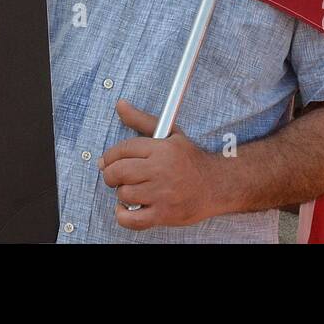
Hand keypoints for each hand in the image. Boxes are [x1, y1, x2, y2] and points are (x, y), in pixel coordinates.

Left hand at [99, 99, 226, 230]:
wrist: (216, 185)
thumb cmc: (190, 160)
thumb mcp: (170, 134)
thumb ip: (141, 120)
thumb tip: (120, 105)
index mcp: (162, 149)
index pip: (123, 150)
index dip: (110, 156)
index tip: (107, 161)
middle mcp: (161, 170)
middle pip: (119, 172)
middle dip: (111, 174)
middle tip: (115, 176)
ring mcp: (162, 194)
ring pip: (124, 194)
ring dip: (122, 193)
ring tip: (131, 189)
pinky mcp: (163, 214)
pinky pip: (132, 219)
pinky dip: (123, 215)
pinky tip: (127, 208)